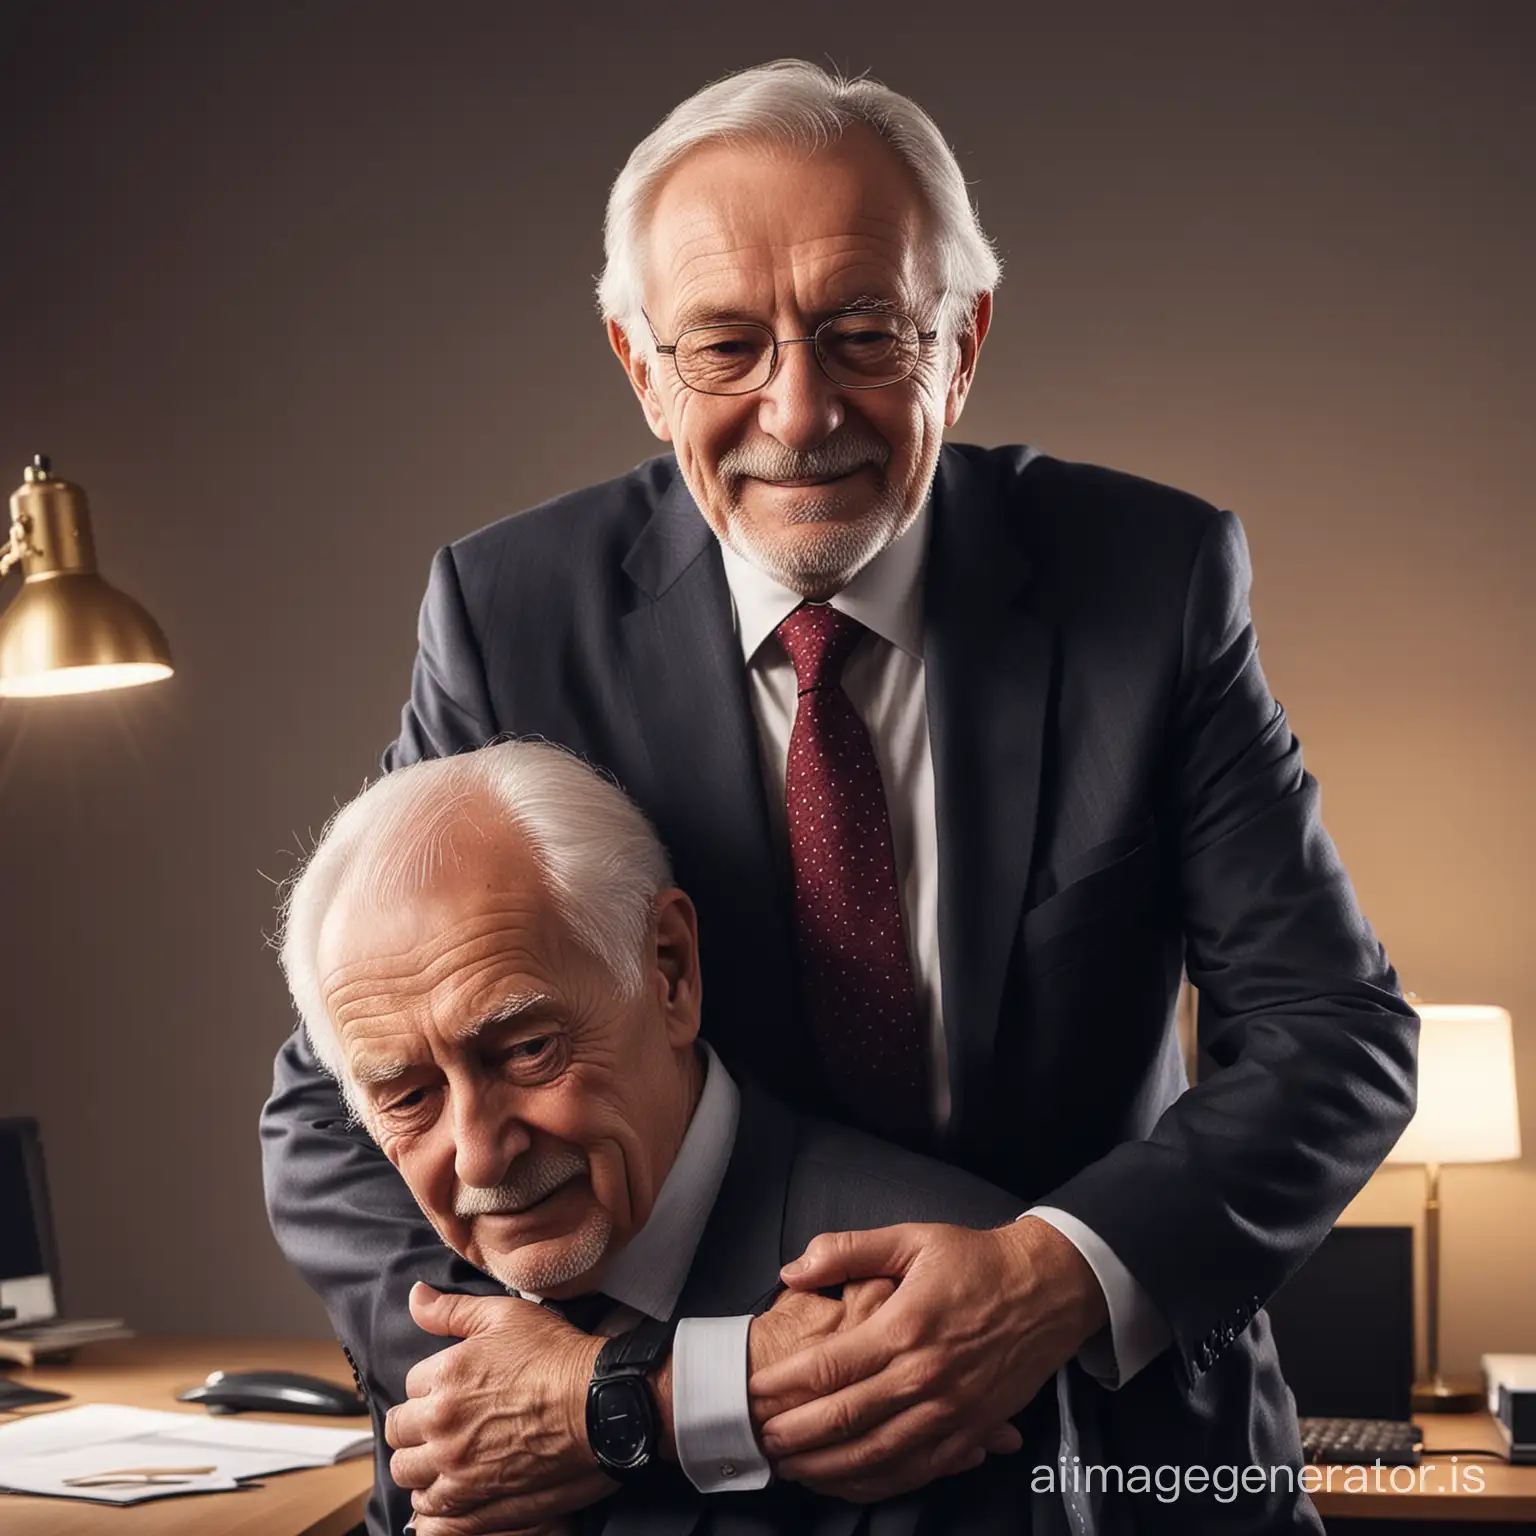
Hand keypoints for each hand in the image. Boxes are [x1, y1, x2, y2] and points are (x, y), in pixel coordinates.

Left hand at [385, 1282, 613, 1534]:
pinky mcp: (475, 1500)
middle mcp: (442, 1423)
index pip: (410, 1384)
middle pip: (399, 1430)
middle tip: (443, 1420)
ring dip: (420, 1461)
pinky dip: (435, 1497)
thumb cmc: (558, 1357)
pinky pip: (430, 1508)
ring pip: (407, 1471)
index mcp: (445, 1376)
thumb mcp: (505, 1315)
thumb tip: (417, 1296)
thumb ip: (452, 1310)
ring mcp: (456, 1466)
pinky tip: (454, 1483)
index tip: (452, 1386)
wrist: (600, 1405)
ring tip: (445, 1453)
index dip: (432, 1383)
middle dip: (415, 1423)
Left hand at [749, 1217, 1108, 1502]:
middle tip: (758, 1439)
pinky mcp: (970, 1433)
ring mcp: (950, 1412)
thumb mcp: (912, 1238)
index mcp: (905, 1327)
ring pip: (875, 1456)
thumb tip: (794, 1270)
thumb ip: (848, 1250)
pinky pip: (915, 1472)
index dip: (784, 1386)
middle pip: (843, 1420)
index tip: (753, 1392)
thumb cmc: (978, 1261)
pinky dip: (874, 1484)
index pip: (828, 1368)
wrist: (1048, 1289)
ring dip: (825, 1469)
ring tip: (790, 1467)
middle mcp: (925, 1377)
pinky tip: (845, 1481)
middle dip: (793, 1435)